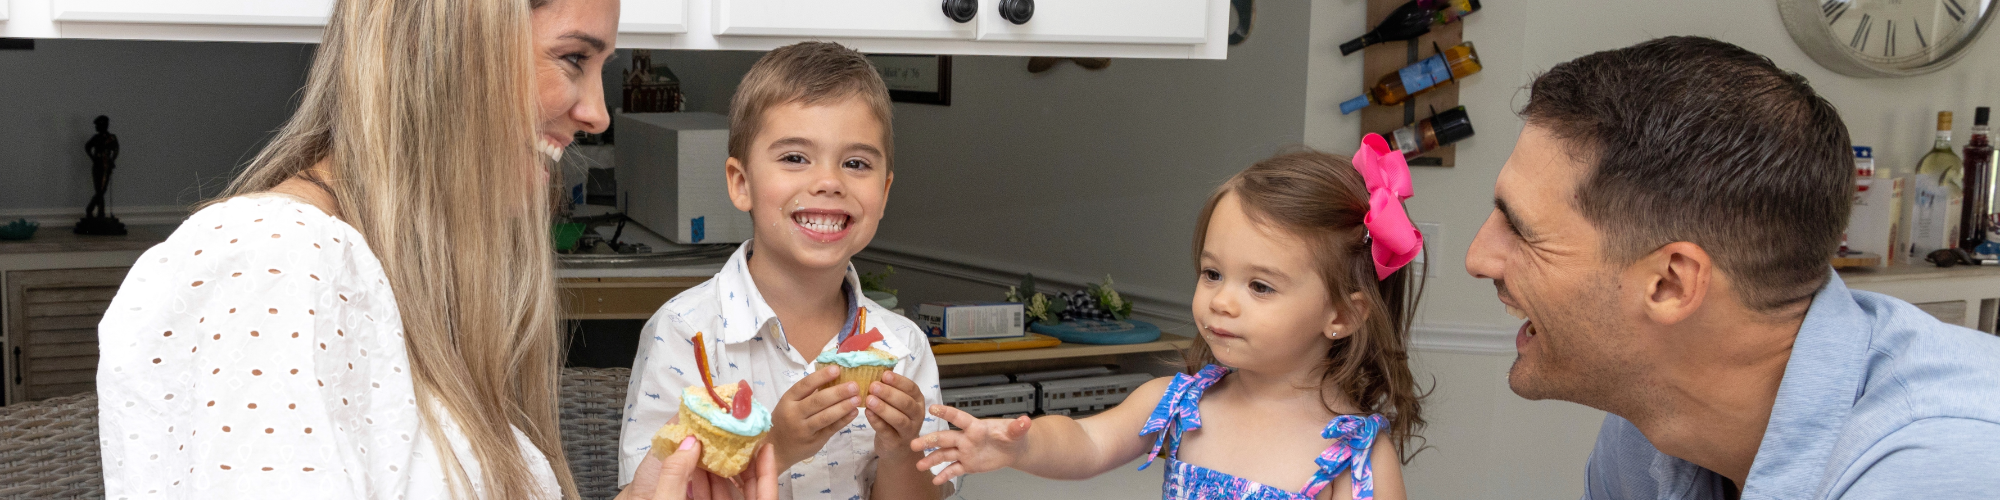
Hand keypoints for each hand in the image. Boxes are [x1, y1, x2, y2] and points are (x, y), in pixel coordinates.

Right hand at [619, 437, 782, 499]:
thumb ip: (675, 474)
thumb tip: (690, 442)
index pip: (766, 498)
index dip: (768, 472)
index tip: (765, 447)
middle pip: (748, 493)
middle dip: (740, 466)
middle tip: (736, 440)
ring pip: (726, 496)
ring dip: (718, 472)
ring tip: (710, 446)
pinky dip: (704, 485)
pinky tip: (693, 467)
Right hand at [769, 365, 860, 465]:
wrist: (778, 449)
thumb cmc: (787, 420)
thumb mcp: (790, 404)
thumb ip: (808, 393)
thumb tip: (833, 377)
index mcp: (788, 400)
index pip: (804, 385)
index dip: (821, 377)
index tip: (837, 369)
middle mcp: (794, 414)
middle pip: (818, 401)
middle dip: (838, 392)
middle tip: (854, 385)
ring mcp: (804, 429)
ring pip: (826, 416)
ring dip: (843, 406)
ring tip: (857, 398)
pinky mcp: (814, 441)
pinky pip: (831, 429)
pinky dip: (844, 420)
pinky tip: (853, 412)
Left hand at [862, 371, 927, 462]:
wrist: (898, 449)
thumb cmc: (895, 420)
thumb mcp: (898, 404)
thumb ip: (890, 389)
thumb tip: (874, 371)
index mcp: (917, 401)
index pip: (911, 388)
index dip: (898, 381)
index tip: (884, 375)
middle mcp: (917, 415)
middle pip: (906, 403)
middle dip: (889, 393)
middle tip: (873, 386)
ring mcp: (908, 431)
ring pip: (899, 419)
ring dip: (883, 408)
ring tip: (869, 400)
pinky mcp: (896, 443)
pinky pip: (887, 431)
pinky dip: (877, 422)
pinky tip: (868, 413)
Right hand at [910, 405, 1033, 484]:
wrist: (1013, 450)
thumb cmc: (1012, 436)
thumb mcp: (1016, 431)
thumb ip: (1018, 427)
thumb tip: (1026, 421)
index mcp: (976, 427)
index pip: (959, 418)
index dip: (946, 413)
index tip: (933, 409)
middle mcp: (966, 439)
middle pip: (945, 438)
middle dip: (930, 441)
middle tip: (915, 444)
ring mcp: (965, 452)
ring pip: (945, 455)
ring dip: (932, 459)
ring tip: (919, 465)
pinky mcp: (968, 464)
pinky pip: (953, 469)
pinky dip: (944, 475)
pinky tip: (935, 480)